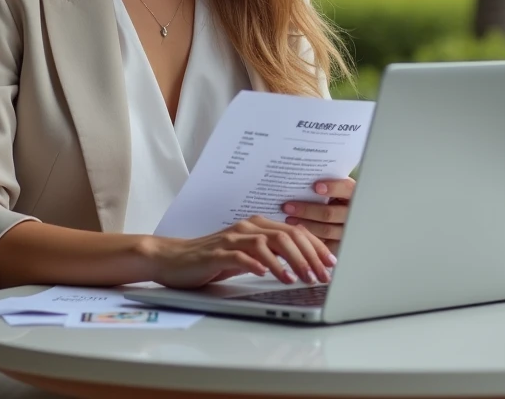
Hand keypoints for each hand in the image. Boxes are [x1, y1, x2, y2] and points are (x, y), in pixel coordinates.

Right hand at [142, 215, 335, 289]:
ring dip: (288, 261)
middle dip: (308, 256)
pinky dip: (259, 265)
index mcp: (257, 226)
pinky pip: (242, 256)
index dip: (316, 247)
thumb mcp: (245, 257)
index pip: (295, 232)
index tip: (331, 263)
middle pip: (287, 235)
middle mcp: (247, 228)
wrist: (172, 259)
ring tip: (301, 278)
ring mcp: (232, 238)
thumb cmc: (210, 260)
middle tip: (322, 275)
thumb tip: (302, 267)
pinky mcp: (217, 252)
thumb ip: (269, 256)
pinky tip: (269, 276)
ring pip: (269, 243)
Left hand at [283, 178, 355, 254]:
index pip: (347, 189)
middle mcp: (354, 214)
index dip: (333, 188)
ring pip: (325, 230)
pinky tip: (297, 232)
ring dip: (304, 224)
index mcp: (355, 194)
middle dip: (307, 210)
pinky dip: (309, 238)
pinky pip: (324, 245)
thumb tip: (303, 180)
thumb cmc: (337, 197)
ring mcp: (349, 231)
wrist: (349, 215)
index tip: (316, 186)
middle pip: (330, 213)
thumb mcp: (337, 188)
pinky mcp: (341, 245)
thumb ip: (326, 184)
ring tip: (288, 219)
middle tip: (287, 206)